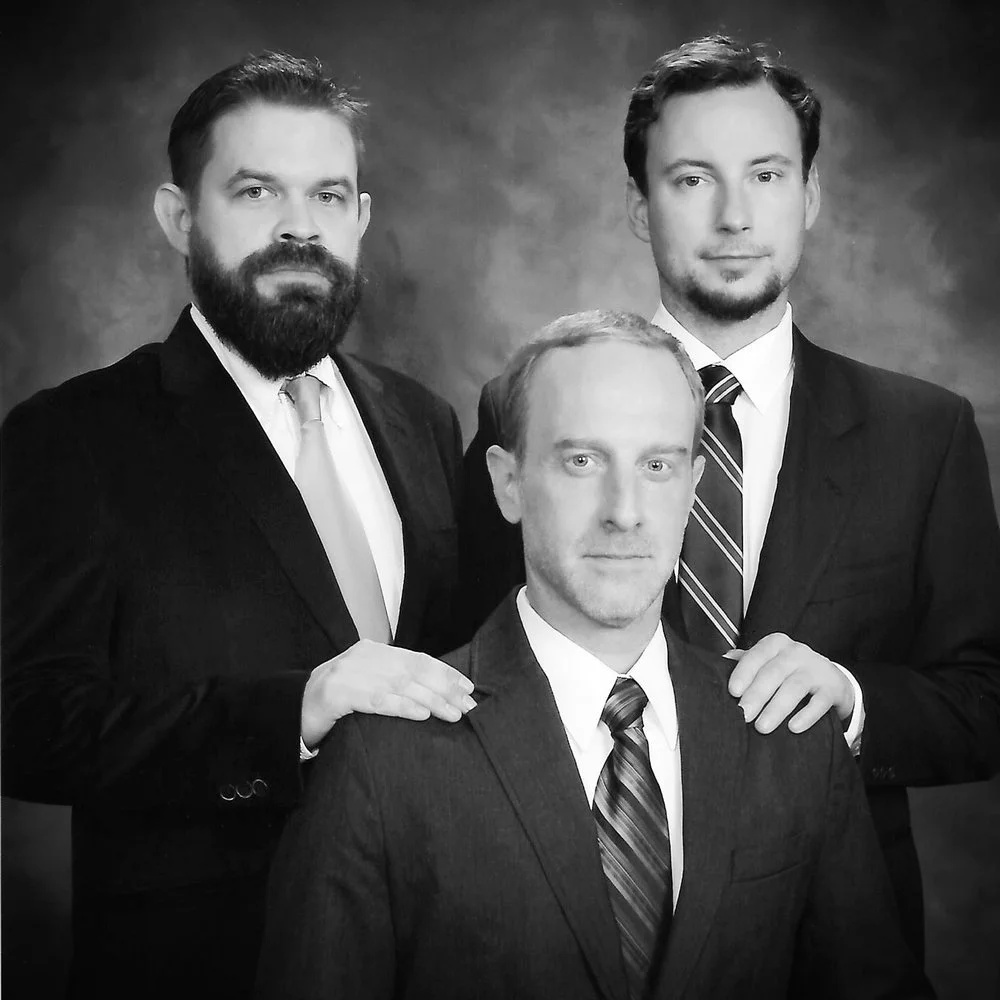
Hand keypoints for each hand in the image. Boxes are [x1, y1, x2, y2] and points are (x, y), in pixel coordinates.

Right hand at [301, 641, 476, 747]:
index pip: (417, 659)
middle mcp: (363, 657)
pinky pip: (376, 700)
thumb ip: (394, 683)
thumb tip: (437, 694)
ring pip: (399, 684)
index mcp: (374, 652)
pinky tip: (421, 714)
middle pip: (413, 670)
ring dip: (431, 700)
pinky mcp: (336, 693)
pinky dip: (402, 706)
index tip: (469, 688)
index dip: (445, 673)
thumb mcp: (367, 684)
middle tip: (468, 706)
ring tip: (452, 713)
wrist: (293, 710)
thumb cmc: (337, 703)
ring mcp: (349, 673)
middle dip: (445, 688)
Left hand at [725, 633, 853, 734]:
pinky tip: (793, 728)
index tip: (732, 692)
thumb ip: (745, 661)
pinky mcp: (832, 688)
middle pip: (773, 673)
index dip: (743, 673)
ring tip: (762, 727)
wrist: (832, 681)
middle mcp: (796, 652)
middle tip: (743, 715)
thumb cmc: (789, 672)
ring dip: (777, 708)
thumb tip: (721, 661)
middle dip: (756, 695)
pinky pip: (819, 702)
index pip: (756, 655)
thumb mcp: (768, 662)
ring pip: (794, 687)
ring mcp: (816, 669)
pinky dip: (806, 715)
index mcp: (775, 644)